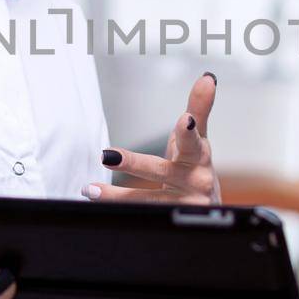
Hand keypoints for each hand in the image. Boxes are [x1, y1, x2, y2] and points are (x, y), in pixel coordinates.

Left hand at [83, 72, 220, 204]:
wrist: (207, 211)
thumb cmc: (195, 168)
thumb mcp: (198, 140)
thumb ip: (198, 109)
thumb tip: (208, 77)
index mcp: (199, 158)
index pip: (193, 142)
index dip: (188, 132)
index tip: (185, 120)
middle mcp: (194, 183)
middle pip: (160, 171)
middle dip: (134, 165)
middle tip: (109, 155)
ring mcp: (181, 206)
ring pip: (146, 201)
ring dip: (117, 196)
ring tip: (90, 190)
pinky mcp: (167, 221)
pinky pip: (141, 217)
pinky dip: (118, 213)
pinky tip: (96, 203)